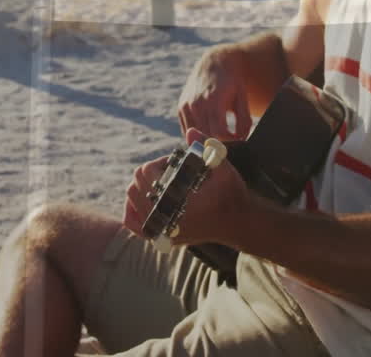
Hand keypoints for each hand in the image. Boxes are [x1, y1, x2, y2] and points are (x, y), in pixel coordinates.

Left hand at [122, 129, 253, 247]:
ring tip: (164, 183)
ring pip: (132, 199)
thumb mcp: (224, 168)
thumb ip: (208, 148)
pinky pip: (133, 223)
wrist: (238, 223)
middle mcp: (168, 219)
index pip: (147, 173)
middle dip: (152, 173)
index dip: (161, 162)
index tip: (177, 163)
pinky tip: (150, 199)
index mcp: (180, 202)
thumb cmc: (232, 193)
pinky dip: (135, 209)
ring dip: (143, 186)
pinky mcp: (162, 238)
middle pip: (136, 184)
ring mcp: (163, 231)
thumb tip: (189, 131)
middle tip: (172, 172)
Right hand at [176, 48, 251, 140]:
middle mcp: (197, 103)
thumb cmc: (232, 82)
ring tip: (221, 136)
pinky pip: (187, 132)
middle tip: (231, 141)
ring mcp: (186, 106)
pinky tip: (209, 131)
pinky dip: (197, 136)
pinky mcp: (181, 108)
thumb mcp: (243, 97)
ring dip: (207, 141)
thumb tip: (241, 139)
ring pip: (195, 136)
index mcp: (214, 100)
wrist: (214, 64)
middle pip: (206, 136)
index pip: (219, 132)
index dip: (230, 141)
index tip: (238, 140)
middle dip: (220, 143)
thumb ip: (244, 120)